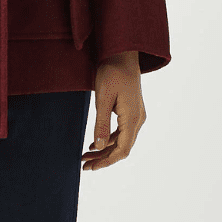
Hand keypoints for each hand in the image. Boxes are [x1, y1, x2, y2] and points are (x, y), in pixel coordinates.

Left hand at [81, 50, 145, 171]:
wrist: (122, 54)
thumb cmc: (112, 72)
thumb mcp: (103, 97)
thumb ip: (101, 122)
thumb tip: (99, 146)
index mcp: (133, 118)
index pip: (122, 149)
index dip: (106, 161)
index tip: (90, 167)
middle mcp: (138, 119)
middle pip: (122, 148)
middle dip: (103, 158)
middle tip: (84, 164)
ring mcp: (136, 115)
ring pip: (121, 140)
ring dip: (105, 149)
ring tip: (86, 155)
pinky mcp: (131, 110)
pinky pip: (121, 131)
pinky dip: (108, 139)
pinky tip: (95, 143)